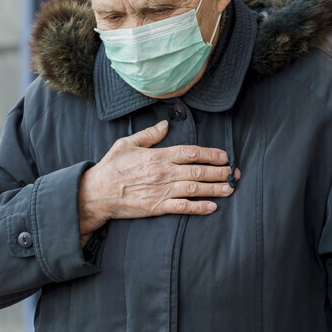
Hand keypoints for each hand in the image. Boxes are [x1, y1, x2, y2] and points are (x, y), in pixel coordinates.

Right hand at [78, 120, 239, 235]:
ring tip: (230, 188)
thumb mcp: (127, 144)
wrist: (96, 193)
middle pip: (198, 171)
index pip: (191, 152)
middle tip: (234, 173)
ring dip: (215, 188)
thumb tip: (164, 124)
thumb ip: (148, 135)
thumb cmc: (110, 167)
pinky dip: (199, 207)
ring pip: (195, 188)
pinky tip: (212, 207)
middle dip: (220, 172)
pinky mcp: (157, 207)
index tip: (224, 156)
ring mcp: (162, 191)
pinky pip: (183, 207)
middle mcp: (164, 172)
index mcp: (158, 156)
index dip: (211, 154)